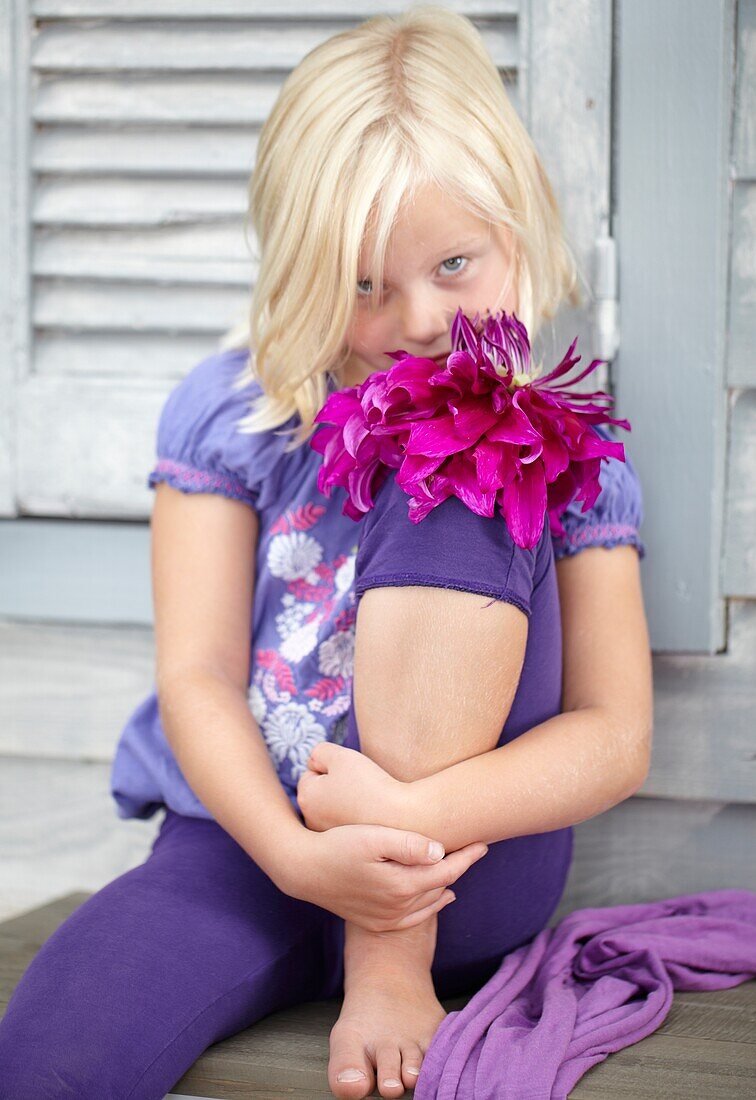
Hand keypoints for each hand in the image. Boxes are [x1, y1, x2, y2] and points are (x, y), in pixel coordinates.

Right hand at [279, 822, 487, 932]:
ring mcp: (388, 918)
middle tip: (477, 848)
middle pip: (442, 885)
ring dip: (447, 883)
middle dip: (460, 867)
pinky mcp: (378, 922)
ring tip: (463, 865)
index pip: (447, 871)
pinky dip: (433, 904)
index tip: (485, 842)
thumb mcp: (371, 837)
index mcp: (401, 885)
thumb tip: (440, 850)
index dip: (468, 856)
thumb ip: (407, 844)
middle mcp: (399, 908)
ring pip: (431, 901)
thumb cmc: (337, 845)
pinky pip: (416, 917)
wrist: (304, 871)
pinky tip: (442, 894)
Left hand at [296, 741, 400, 831]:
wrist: (401, 818)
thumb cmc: (370, 784)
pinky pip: (346, 821)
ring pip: (334, 806)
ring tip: (366, 800)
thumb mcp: (341, 756)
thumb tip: (315, 761)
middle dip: (335, 784)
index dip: (333, 766)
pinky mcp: (344, 845)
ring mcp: (327, 835)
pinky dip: (354, 817)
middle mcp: (311, 820)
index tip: (352, 773)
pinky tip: (370, 815)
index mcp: (306, 797)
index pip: (312, 771)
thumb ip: (321, 751)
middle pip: (320, 791)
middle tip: (359, 785)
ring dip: (344, 801)